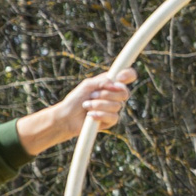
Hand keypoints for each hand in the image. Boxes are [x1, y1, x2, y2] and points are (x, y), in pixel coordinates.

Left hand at [17, 69, 135, 153]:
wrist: (67, 116)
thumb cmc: (76, 99)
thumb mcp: (88, 85)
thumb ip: (102, 81)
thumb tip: (115, 83)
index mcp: (110, 83)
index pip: (127, 76)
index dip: (128, 75)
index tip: (120, 77)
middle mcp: (114, 95)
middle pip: (124, 93)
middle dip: (106, 94)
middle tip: (92, 95)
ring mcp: (114, 108)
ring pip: (117, 106)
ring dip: (98, 105)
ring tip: (86, 106)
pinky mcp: (111, 121)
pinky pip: (113, 117)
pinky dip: (100, 115)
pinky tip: (90, 115)